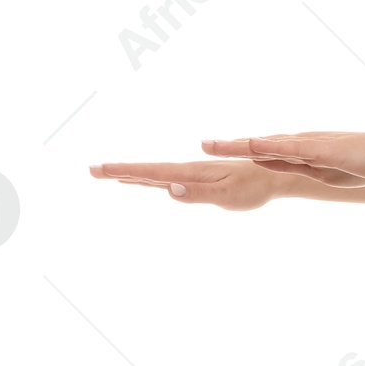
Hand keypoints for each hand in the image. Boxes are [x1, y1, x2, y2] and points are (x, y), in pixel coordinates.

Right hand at [87, 158, 287, 209]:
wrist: (273, 174)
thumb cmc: (253, 187)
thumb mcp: (228, 194)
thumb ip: (199, 193)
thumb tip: (169, 189)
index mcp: (190, 173)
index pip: (150, 173)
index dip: (124, 172)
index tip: (99, 170)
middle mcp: (187, 171)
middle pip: (147, 171)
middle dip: (119, 172)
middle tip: (91, 171)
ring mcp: (193, 175)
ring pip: (155, 175)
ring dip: (132, 175)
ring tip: (110, 175)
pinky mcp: (201, 180)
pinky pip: (168, 179)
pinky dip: (151, 179)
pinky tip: (146, 182)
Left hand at [201, 127, 364, 181]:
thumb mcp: (334, 173)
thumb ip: (313, 169)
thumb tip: (302, 171)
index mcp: (304, 153)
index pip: (265, 153)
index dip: (238, 152)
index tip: (213, 150)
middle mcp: (303, 144)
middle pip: (259, 145)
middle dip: (229, 146)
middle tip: (202, 144)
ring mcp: (312, 145)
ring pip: (269, 144)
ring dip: (239, 145)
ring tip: (212, 144)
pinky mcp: (325, 149)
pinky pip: (293, 148)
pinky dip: (270, 147)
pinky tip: (252, 145)